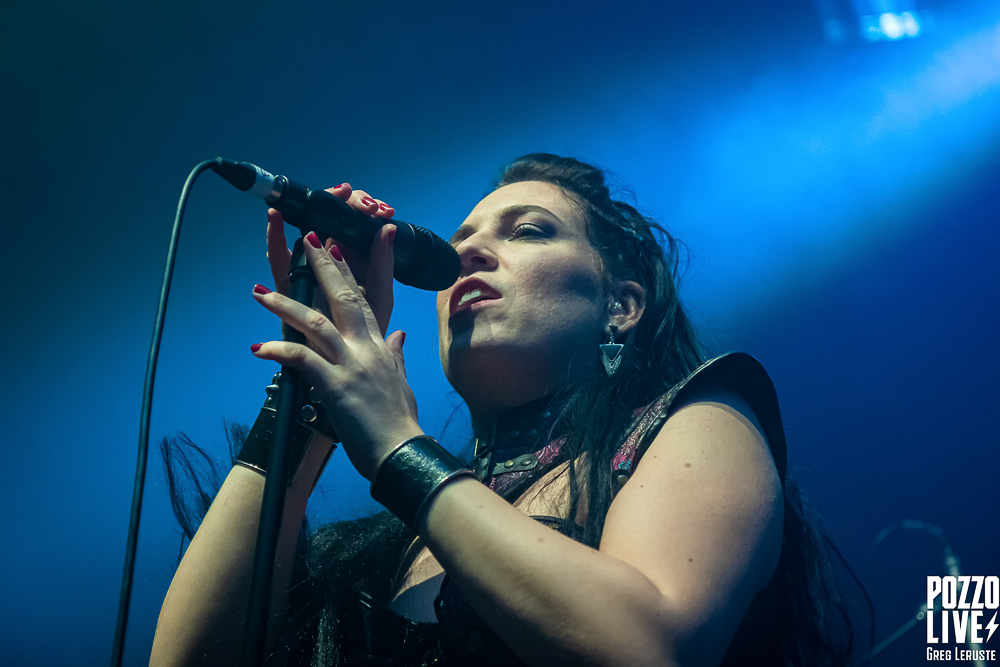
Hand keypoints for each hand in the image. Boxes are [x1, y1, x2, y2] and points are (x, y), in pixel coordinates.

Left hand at [252, 193, 420, 480]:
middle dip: (321, 268)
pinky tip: (259, 347)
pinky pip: (301, 360)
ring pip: (314, 323)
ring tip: (259, 292)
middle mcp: (364, 348)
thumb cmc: (399, 421)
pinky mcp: (334, 385)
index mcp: (379, 347)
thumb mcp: (400, 382)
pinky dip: (279, 350)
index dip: (347, 274)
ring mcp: (349, 364)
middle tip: (305, 240)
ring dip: (284, 306)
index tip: (334, 250)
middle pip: (341, 298)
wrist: (400, 451)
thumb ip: (395, 356)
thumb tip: (398, 336)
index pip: (362, 301)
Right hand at [266, 183, 396, 334]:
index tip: (374, 201)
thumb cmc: (368, 337)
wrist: (352, 372)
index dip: (361, 209)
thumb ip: (382, 263)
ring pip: (301, 240)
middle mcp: (327, 269)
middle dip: (335, 205)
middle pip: (327, 228)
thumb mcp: (380, 297)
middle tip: (345, 190)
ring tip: (307, 194)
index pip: (354, 228)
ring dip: (303, 214)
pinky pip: (280, 263)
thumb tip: (390, 228)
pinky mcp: (289, 290)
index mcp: (352, 267)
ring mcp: (307, 277)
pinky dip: (276, 240)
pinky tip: (275, 218)